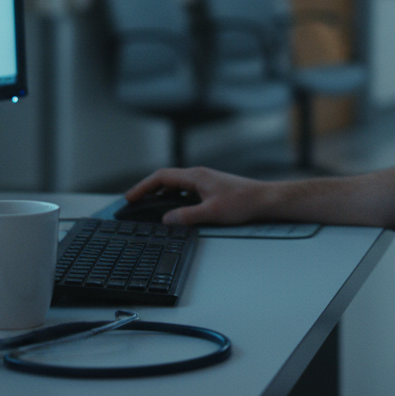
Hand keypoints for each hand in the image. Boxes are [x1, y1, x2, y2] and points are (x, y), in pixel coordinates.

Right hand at [124, 167, 275, 225]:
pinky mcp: (211, 189)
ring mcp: (205, 181)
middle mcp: (198, 175)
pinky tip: (175, 211)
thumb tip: (166, 220)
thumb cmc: (242, 202)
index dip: (143, 187)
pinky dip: (175, 199)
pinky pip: (186, 191)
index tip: (130, 197)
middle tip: (135, 203)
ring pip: (176, 186)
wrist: (264, 200)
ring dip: (162, 195)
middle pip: (166, 180)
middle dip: (148, 191)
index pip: (161, 177)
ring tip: (150, 208)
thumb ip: (186, 216)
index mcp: (195, 176)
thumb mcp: (211, 212)